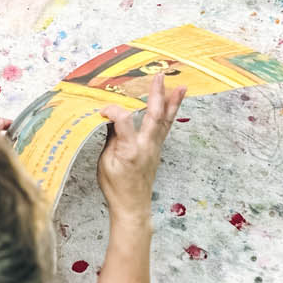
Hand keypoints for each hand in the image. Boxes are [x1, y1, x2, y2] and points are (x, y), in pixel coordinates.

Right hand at [95, 73, 185, 224]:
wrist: (132, 206)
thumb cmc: (116, 187)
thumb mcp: (104, 162)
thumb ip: (111, 138)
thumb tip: (111, 119)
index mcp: (129, 150)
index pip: (123, 119)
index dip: (112, 110)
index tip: (101, 111)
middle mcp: (146, 146)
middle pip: (154, 115)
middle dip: (157, 94)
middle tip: (159, 76)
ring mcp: (154, 148)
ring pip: (165, 120)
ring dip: (173, 102)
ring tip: (181, 87)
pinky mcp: (157, 150)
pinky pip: (165, 128)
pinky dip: (169, 114)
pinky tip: (172, 105)